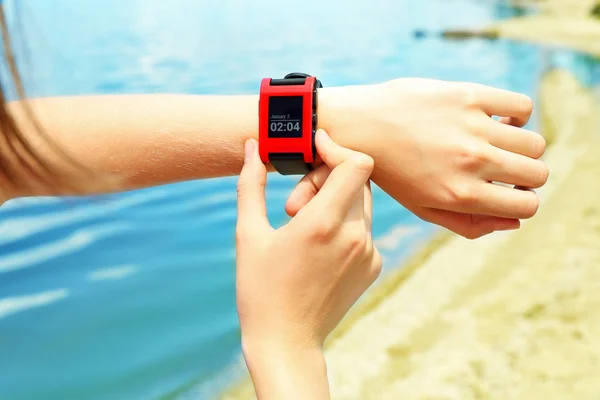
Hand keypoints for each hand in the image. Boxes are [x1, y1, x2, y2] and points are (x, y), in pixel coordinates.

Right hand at [236, 130, 380, 398]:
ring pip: (361, 202)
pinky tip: (317, 250)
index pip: (356, 164)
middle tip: (294, 205)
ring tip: (302, 229)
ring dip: (334, 201)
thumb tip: (251, 148)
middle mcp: (355, 235)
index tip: (314, 147)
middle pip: (356, 178)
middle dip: (326, 177)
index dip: (336, 148)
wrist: (287, 341)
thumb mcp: (249, 234)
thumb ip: (250, 184)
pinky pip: (364, 227)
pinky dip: (344, 224)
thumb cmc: (260, 288)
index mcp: (323, 223)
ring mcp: (369, 252)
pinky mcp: (374, 265)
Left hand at [316, 78, 549, 238]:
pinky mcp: (468, 96)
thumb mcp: (423, 208)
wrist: (359, 127)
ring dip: (521, 146)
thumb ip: (469, 224)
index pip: (528, 205)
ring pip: (534, 142)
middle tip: (504, 168)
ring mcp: (472, 127)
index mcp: (461, 195)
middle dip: (526, 176)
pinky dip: (516, 115)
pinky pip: (522, 106)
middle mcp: (472, 162)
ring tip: (497, 143)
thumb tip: (514, 221)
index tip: (508, 190)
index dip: (523, 200)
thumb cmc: (392, 171)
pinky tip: (494, 119)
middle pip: (539, 173)